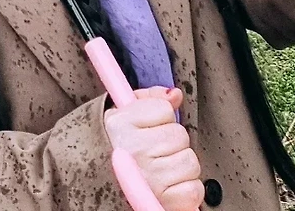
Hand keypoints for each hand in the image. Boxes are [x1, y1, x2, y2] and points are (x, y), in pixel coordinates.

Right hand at [103, 85, 203, 210]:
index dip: (161, 118)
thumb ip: (150, 99)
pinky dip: (187, 189)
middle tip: (156, 150)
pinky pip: (194, 189)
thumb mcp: (123, 115)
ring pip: (190, 161)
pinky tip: (170, 185)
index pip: (165, 109)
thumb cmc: (115, 149)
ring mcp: (149, 176)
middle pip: (180, 135)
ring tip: (162, 168)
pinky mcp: (164, 200)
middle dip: (172, 142)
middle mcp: (133, 149)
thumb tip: (175, 94)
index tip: (149, 127)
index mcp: (120, 124)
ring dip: (181, 165)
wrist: (100, 187)